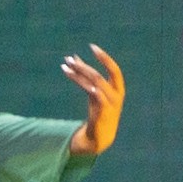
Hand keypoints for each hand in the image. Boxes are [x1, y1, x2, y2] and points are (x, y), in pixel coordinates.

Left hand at [61, 44, 127, 158]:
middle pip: (98, 76)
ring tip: (64, 66)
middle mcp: (116, 95)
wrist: (101, 135)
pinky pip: (95, 95)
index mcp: (118, 88)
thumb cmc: (98, 110)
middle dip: (83, 66)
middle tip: (68, 59)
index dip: (104, 57)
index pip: (114, 69)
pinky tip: (73, 77)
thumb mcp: (93, 91)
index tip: (92, 46)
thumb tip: (73, 57)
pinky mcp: (102, 113)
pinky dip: (86, 85)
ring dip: (77, 74)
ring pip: (94, 84)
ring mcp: (110, 104)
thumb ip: (85, 75)